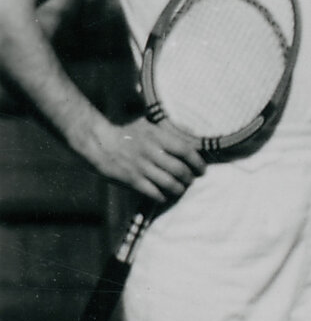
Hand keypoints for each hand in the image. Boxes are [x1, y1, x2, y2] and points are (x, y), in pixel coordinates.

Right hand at [88, 115, 204, 201]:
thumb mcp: (149, 124)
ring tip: (180, 189)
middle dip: (189, 178)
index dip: (198, 162)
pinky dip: (163, 196)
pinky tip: (164, 195)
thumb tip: (194, 136)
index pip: (185, 150)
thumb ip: (172, 129)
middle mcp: (150, 151)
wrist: (98, 142)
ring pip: (169, 183)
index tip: (202, 169)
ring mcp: (141, 166)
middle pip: (180, 170)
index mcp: (156, 136)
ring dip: (178, 189)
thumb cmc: (126, 133)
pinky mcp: (132, 179)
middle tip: (190, 180)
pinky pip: (154, 192)